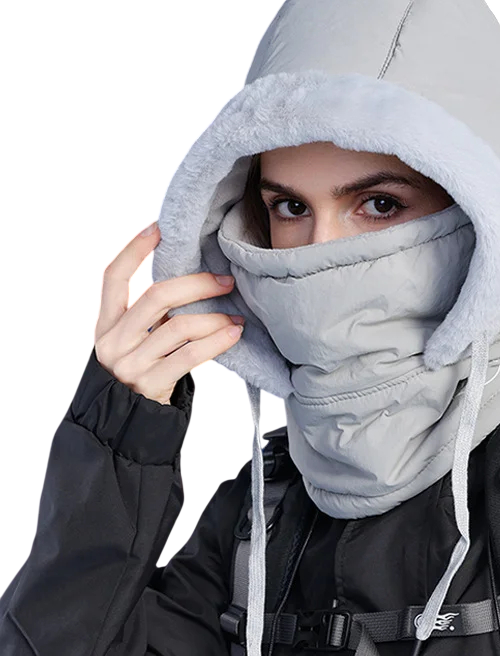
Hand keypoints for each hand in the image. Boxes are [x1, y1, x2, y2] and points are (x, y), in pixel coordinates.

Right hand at [94, 221, 244, 404]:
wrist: (125, 427)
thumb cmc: (142, 376)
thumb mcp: (135, 344)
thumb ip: (152, 319)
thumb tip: (201, 284)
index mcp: (106, 325)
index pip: (113, 277)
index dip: (134, 249)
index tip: (159, 228)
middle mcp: (112, 341)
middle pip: (157, 296)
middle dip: (197, 283)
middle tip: (226, 280)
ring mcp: (130, 363)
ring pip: (179, 325)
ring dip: (214, 316)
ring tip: (237, 314)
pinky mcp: (151, 383)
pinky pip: (191, 354)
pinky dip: (218, 340)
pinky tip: (235, 333)